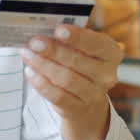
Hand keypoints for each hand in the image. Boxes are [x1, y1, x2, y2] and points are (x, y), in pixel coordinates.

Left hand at [19, 25, 123, 139]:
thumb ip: (69, 40)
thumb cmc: (81, 65)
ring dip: (43, 65)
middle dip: (53, 50)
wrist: (87, 101)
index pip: (96, 44)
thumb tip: (44, 32)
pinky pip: (57, 96)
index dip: (77, 37)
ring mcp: (94, 94)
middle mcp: (107, 75)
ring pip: (66, 78)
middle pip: (77, 61)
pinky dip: (41, 83)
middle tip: (34, 42)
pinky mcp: (78, 109)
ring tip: (27, 54)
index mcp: (111, 53)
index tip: (59, 30)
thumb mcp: (82, 49)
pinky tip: (30, 72)